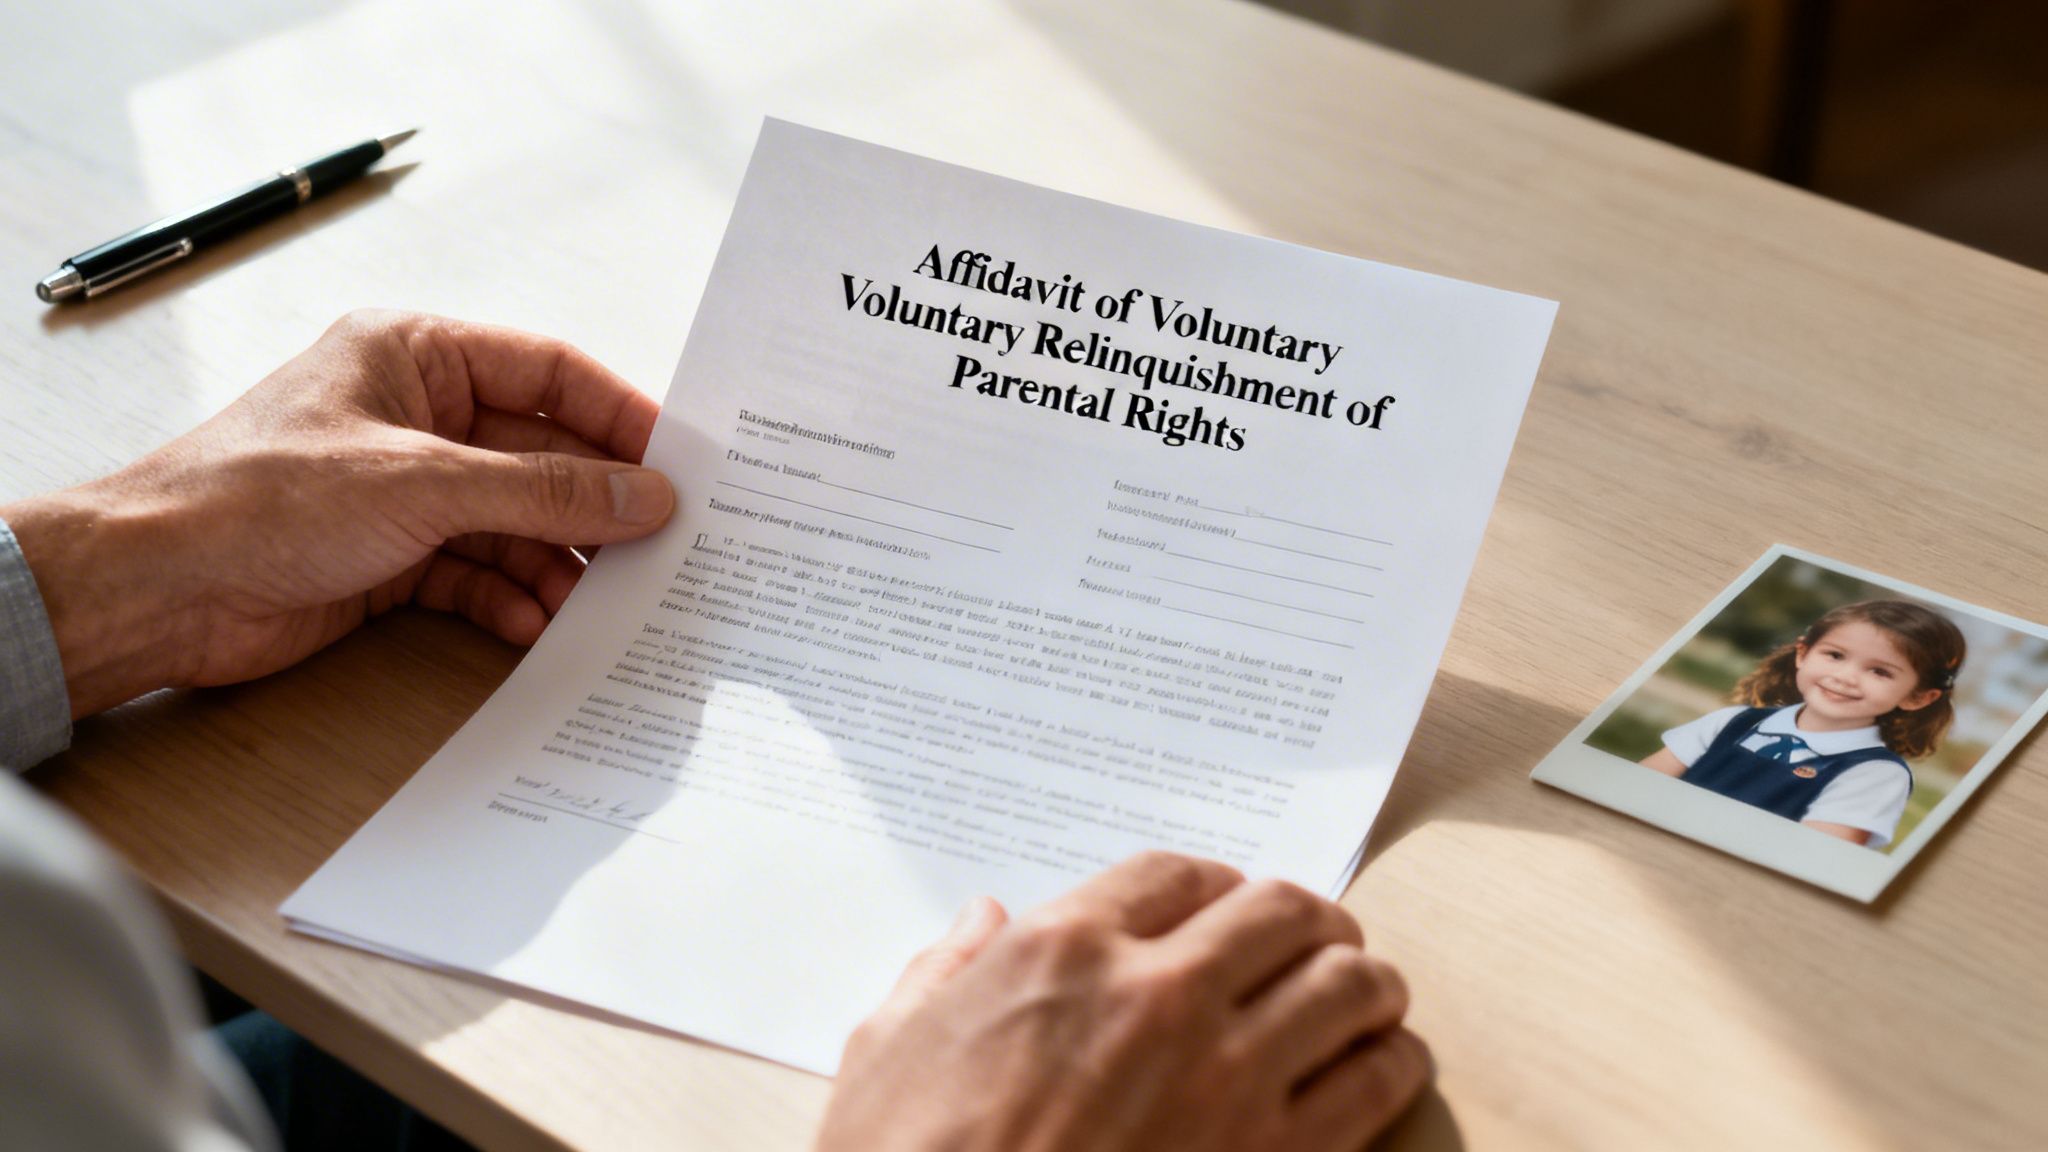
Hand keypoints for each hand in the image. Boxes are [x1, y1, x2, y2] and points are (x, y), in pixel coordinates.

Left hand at [1, 310, 673, 718]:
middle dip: (596, 505)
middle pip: (540, 455)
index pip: (549, 372)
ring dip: (558, 564)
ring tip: (607, 601)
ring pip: (517, 523)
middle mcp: (418, 416)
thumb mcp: (425, 482)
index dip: (619, 415)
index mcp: (417, 354)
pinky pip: (479, 573)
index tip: (681, 463)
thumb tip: (645, 496)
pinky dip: (512, 600)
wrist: (158, 587)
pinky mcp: (393, 557)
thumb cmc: (261, 497)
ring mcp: (407, 490)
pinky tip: (540, 626)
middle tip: (663, 544)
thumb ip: (546, 491)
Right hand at [816, 852, 1428, 1151]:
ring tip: (1365, 993)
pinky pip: (1373, 1083)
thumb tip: (978, 921)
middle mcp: (1156, 996)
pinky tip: (1384, 1063)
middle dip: (1310, 918)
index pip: (1176, 873)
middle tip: (1316, 938)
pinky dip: (1392, 1061)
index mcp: (1061, 952)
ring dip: (1365, 980)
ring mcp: (1224, 1078)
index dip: (1215, 881)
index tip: (1228, 902)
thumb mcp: (889, 1047)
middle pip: (1283, 911)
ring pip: (1349, 983)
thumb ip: (944, 970)